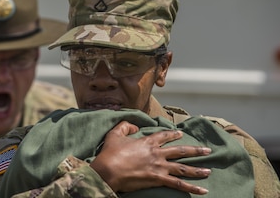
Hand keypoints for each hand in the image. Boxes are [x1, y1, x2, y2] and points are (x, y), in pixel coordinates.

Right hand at [90, 121, 211, 194]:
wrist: (108, 170)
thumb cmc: (110, 153)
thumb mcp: (115, 134)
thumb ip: (126, 126)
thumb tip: (135, 127)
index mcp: (147, 142)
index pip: (164, 135)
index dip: (173, 134)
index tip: (180, 133)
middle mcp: (157, 153)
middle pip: (180, 151)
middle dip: (195, 151)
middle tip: (207, 150)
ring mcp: (159, 167)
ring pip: (183, 168)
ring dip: (197, 170)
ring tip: (209, 170)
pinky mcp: (158, 179)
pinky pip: (178, 184)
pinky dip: (192, 188)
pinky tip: (203, 191)